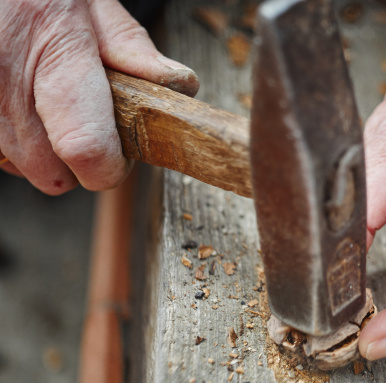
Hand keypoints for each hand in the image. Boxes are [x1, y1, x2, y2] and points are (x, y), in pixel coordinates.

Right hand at [0, 0, 198, 193]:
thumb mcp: (90, 1)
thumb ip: (130, 46)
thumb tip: (178, 85)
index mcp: (56, 49)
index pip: (86, 145)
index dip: (107, 167)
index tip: (117, 160)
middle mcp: (6, 79)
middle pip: (51, 171)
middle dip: (76, 159)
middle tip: (84, 118)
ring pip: (19, 166)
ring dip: (38, 148)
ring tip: (44, 100)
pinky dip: (10, 136)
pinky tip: (17, 102)